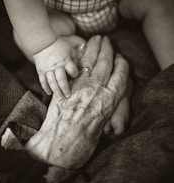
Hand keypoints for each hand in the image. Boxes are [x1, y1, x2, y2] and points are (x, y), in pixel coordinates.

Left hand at [26, 35, 128, 169]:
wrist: (61, 144)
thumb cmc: (84, 139)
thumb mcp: (102, 123)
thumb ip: (105, 106)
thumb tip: (105, 96)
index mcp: (111, 100)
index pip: (121, 74)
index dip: (121, 63)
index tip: (120, 57)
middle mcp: (99, 89)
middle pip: (106, 62)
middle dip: (107, 48)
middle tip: (106, 39)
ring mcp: (82, 85)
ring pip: (91, 60)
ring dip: (94, 47)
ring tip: (96, 38)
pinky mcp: (68, 83)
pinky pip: (76, 65)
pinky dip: (79, 55)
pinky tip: (81, 48)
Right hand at [33, 39, 78, 99]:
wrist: (43, 43)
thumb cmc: (59, 46)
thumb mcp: (70, 49)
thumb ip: (76, 58)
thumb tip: (83, 66)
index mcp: (65, 61)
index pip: (72, 70)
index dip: (75, 74)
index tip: (75, 76)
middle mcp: (57, 66)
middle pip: (61, 79)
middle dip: (65, 89)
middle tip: (68, 96)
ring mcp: (48, 69)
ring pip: (52, 82)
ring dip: (56, 91)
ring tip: (60, 98)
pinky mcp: (41, 71)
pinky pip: (43, 81)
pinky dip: (46, 88)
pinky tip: (49, 93)